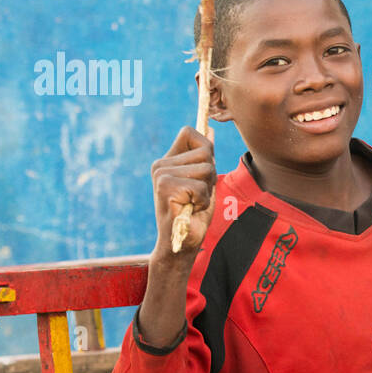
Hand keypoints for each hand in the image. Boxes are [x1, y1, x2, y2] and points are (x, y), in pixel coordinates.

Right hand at [151, 126, 215, 261]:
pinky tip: (190, 209)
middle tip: (197, 195)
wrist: (181, 243)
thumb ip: (205, 157)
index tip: (202, 173)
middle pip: (206, 151)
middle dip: (211, 176)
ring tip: (193, 202)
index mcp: (167, 160)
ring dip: (207, 190)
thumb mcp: (204, 181)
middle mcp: (160, 164)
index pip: (189, 132)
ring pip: (206, 168)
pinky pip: (201, 187)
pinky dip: (202, 201)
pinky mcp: (165, 187)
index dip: (206, 148)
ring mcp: (161, 174)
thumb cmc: (194, 213)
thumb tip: (211, 129)